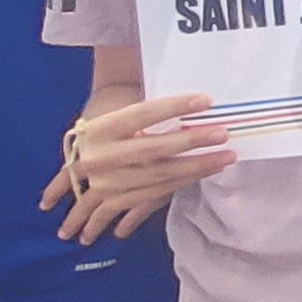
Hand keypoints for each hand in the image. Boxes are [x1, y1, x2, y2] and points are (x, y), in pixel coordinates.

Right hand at [51, 92, 234, 243]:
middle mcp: (99, 157)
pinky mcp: (113, 200)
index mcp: (99, 128)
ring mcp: (106, 183)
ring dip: (195, 167)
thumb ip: (148, 114)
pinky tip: (204, 173)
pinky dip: (181, 183)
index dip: (173, 107)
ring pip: (157, 176)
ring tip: (224, 158)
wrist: (77, 156)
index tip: (205, 100)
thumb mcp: (116, 111)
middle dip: (191, 142)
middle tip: (223, 134)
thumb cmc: (107, 125)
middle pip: (152, 149)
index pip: (142, 114)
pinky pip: (154, 194)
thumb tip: (195, 104)